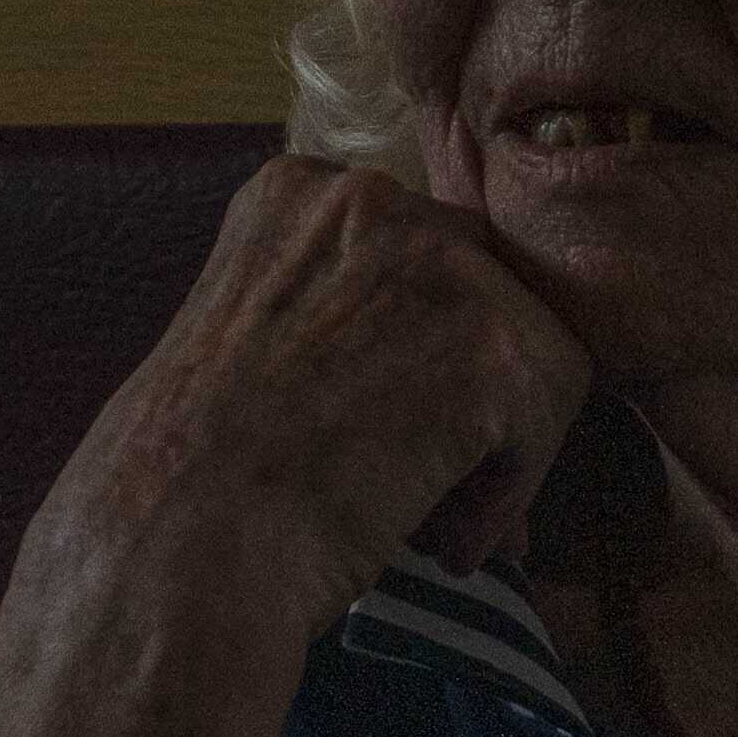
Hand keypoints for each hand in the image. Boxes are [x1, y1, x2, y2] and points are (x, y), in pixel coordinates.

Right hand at [24, 155, 595, 659]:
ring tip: (419, 521)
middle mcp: (369, 199)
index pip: (415, 253)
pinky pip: (555, 408)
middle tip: (403, 481)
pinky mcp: (497, 340)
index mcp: (296, 191)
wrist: (182, 545)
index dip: (412, 352)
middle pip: (485, 288)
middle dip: (461, 388)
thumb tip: (442, 363)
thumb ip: (338, 314)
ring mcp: (437, 261)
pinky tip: (438, 538)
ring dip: (488, 445)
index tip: (367, 427)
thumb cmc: (196, 479)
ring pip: (529, 348)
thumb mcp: (252, 344)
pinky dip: (510, 490)